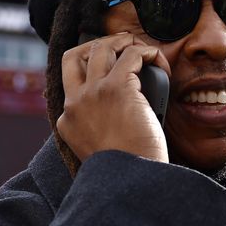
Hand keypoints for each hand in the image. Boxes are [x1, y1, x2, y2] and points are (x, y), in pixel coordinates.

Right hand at [56, 33, 169, 163]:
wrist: (132, 183)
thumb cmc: (126, 173)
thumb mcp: (101, 153)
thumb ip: (100, 131)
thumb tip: (124, 114)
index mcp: (67, 122)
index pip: (70, 83)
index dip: (90, 71)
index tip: (109, 70)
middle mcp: (75, 103)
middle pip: (75, 56)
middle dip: (98, 46)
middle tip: (121, 48)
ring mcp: (93, 93)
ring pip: (101, 48)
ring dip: (122, 42)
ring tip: (141, 50)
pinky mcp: (117, 87)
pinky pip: (132, 54)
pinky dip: (147, 53)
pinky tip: (158, 62)